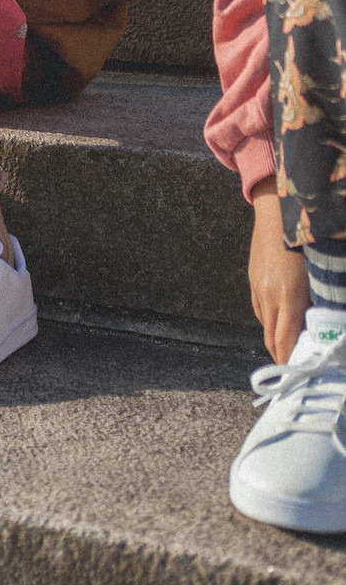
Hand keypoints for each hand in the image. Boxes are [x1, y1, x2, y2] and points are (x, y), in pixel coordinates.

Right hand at [249, 178, 309, 362]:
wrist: (276, 209)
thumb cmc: (306, 240)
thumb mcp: (320, 273)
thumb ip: (324, 301)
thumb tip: (330, 323)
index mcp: (288, 295)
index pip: (285, 342)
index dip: (291, 363)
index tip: (301, 374)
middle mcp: (269, 295)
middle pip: (271, 339)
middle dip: (284, 357)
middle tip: (299, 366)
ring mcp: (258, 287)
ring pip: (265, 325)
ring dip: (277, 338)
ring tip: (294, 345)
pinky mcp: (253, 279)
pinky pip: (260, 309)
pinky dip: (271, 320)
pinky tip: (283, 318)